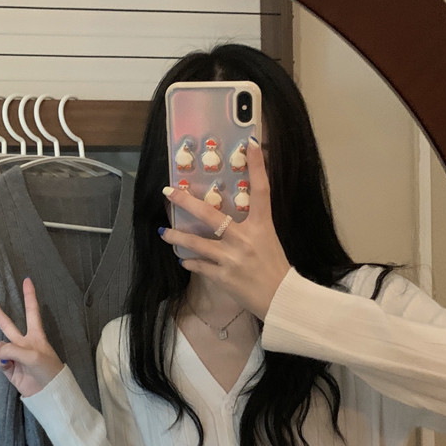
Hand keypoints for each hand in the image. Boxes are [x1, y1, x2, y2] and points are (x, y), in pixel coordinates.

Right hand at [0, 276, 64, 397]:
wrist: (49, 392)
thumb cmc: (47, 369)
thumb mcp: (32, 355)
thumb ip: (11, 349)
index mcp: (35, 335)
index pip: (31, 311)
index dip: (29, 295)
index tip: (27, 280)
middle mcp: (24, 342)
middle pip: (8, 323)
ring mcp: (16, 355)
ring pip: (0, 345)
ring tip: (8, 357)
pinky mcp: (10, 368)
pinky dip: (0, 361)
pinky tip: (7, 365)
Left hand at [159, 138, 290, 320]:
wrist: (282, 300)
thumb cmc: (276, 269)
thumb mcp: (270, 240)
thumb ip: (253, 226)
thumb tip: (234, 215)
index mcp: (263, 226)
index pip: (262, 190)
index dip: (258, 166)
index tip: (250, 145)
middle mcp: (245, 239)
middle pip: (211, 216)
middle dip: (187, 202)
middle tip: (169, 192)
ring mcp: (232, 258)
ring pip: (196, 243)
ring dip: (177, 237)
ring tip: (164, 232)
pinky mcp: (223, 277)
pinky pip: (200, 265)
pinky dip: (190, 261)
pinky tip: (183, 259)